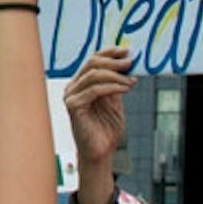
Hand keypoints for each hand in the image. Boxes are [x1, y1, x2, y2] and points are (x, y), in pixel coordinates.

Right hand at [62, 47, 135, 164]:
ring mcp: (71, 96)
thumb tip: (127, 63)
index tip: (127, 50)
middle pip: (92, 63)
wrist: (101, 153)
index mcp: (81, 84)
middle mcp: (73, 87)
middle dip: (114, 61)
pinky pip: (95, 90)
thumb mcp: (115, 101)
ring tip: (131, 80)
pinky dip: (112, 87)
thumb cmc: (106, 130)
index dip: (110, 52)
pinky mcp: (73, 106)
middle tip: (130, 62)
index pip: (93, 60)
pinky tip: (125, 89)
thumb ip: (117, 83)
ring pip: (94, 75)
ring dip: (116, 75)